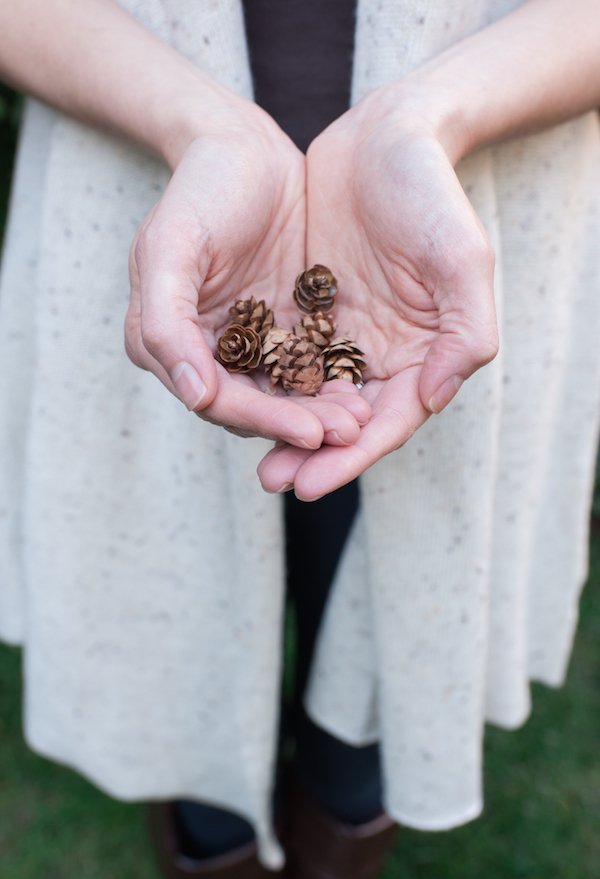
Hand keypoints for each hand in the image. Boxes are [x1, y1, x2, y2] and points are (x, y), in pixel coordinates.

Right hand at [125, 98, 369, 449]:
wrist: (245, 149)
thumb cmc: (201, 190)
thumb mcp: (170, 246)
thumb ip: (165, 322)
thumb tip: (192, 395)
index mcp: (168, 343)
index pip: (216, 399)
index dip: (262, 420)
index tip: (310, 432)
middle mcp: (206, 353)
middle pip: (253, 407)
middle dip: (299, 424)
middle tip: (348, 432)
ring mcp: (248, 344)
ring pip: (285, 394)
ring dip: (321, 412)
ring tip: (362, 421)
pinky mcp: (285, 330)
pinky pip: (311, 366)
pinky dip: (334, 382)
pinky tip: (367, 391)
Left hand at [258, 87, 497, 497]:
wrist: (385, 137)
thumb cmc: (430, 193)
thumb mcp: (461, 258)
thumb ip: (463, 333)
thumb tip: (433, 399)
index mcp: (420, 356)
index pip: (385, 424)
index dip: (349, 459)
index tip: (309, 484)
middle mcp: (379, 357)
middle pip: (341, 423)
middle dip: (307, 455)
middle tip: (273, 480)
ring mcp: (338, 337)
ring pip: (304, 399)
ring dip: (278, 429)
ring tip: (251, 456)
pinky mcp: (303, 314)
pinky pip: (276, 357)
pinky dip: (258, 382)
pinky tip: (230, 399)